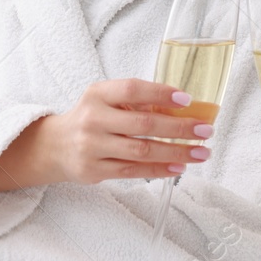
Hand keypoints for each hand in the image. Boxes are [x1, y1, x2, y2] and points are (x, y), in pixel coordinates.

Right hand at [0, 79, 213, 191]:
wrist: (54, 146)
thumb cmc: (91, 118)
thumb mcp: (105, 100)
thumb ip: (135, 102)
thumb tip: (183, 107)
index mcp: (97, 94)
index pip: (131, 90)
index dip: (160, 93)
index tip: (187, 99)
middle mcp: (92, 119)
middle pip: (143, 123)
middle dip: (179, 127)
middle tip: (205, 130)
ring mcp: (92, 147)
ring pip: (142, 150)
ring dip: (176, 152)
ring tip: (201, 152)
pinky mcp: (94, 170)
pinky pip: (133, 170)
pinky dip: (160, 169)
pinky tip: (179, 167)